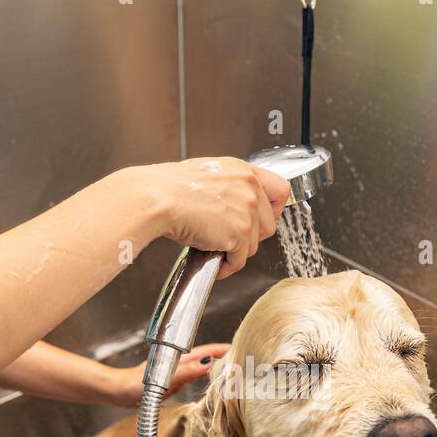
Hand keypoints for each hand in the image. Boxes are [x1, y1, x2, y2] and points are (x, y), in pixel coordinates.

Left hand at [101, 344, 228, 407]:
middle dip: (224, 356)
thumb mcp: (162, 379)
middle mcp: (180, 362)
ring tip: (232, 369)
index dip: (223, 350)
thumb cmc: (134, 385)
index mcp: (179, 358)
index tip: (240, 349)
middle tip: (242, 361)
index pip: (207, 351)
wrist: (118, 392)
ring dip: (217, 366)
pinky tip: (210, 380)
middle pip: (208, 357)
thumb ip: (185, 372)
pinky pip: (195, 376)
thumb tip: (207, 365)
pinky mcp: (173, 381)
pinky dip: (206, 376)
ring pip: (202, 366)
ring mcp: (176, 371)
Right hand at [139, 157, 289, 277]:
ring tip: (217, 248)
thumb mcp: (206, 175)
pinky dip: (228, 266)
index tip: (262, 219)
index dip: (273, 209)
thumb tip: (231, 207)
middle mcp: (250, 188)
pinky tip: (216, 263)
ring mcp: (247, 211)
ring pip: (254, 245)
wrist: (157, 198)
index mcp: (242, 170)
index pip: (280, 190)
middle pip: (270, 224)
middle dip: (252, 236)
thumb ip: (228, 188)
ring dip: (237, 251)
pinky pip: (240, 260)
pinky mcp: (239, 233)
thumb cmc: (169, 187)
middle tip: (232, 239)